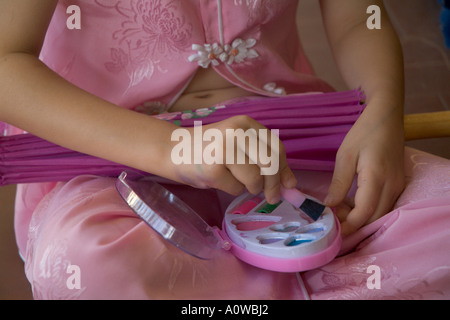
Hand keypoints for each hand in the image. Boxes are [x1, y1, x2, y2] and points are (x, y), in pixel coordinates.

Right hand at [169, 115, 296, 203]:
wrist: (172, 150)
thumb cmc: (209, 150)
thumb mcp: (240, 148)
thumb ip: (265, 162)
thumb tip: (292, 185)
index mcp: (246, 124)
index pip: (276, 149)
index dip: (284, 170)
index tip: (287, 186)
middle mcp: (237, 132)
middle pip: (270, 165)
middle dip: (272, 186)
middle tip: (270, 197)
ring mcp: (224, 148)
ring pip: (255, 179)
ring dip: (250, 188)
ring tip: (235, 180)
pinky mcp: (213, 167)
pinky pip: (236, 189)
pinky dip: (231, 189)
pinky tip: (218, 179)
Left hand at [324, 104, 404, 234]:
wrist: (386, 117)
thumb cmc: (364, 133)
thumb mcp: (345, 156)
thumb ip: (339, 183)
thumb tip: (329, 206)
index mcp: (376, 178)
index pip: (363, 213)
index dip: (348, 225)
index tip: (331, 227)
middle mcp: (392, 186)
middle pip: (373, 218)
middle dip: (352, 224)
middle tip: (332, 217)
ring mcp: (398, 186)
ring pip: (380, 214)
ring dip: (360, 217)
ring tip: (339, 208)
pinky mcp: (398, 184)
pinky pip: (384, 205)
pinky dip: (368, 210)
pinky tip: (352, 202)